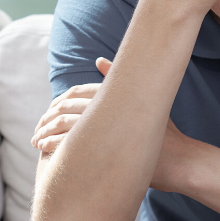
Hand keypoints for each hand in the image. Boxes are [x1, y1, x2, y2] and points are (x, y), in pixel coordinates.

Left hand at [33, 57, 196, 191]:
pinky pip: (69, 145)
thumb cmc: (166, 138)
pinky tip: (45, 150)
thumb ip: (120, 84)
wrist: (183, 162)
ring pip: (65, 125)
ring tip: (36, 141)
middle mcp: (111, 109)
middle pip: (67, 107)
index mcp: (117, 97)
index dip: (59, 102)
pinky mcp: (105, 150)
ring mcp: (108, 129)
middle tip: (37, 128)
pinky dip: (53, 145)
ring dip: (45, 132)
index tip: (49, 113)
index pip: (77, 93)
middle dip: (47, 117)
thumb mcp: (148, 105)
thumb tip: (99, 59)